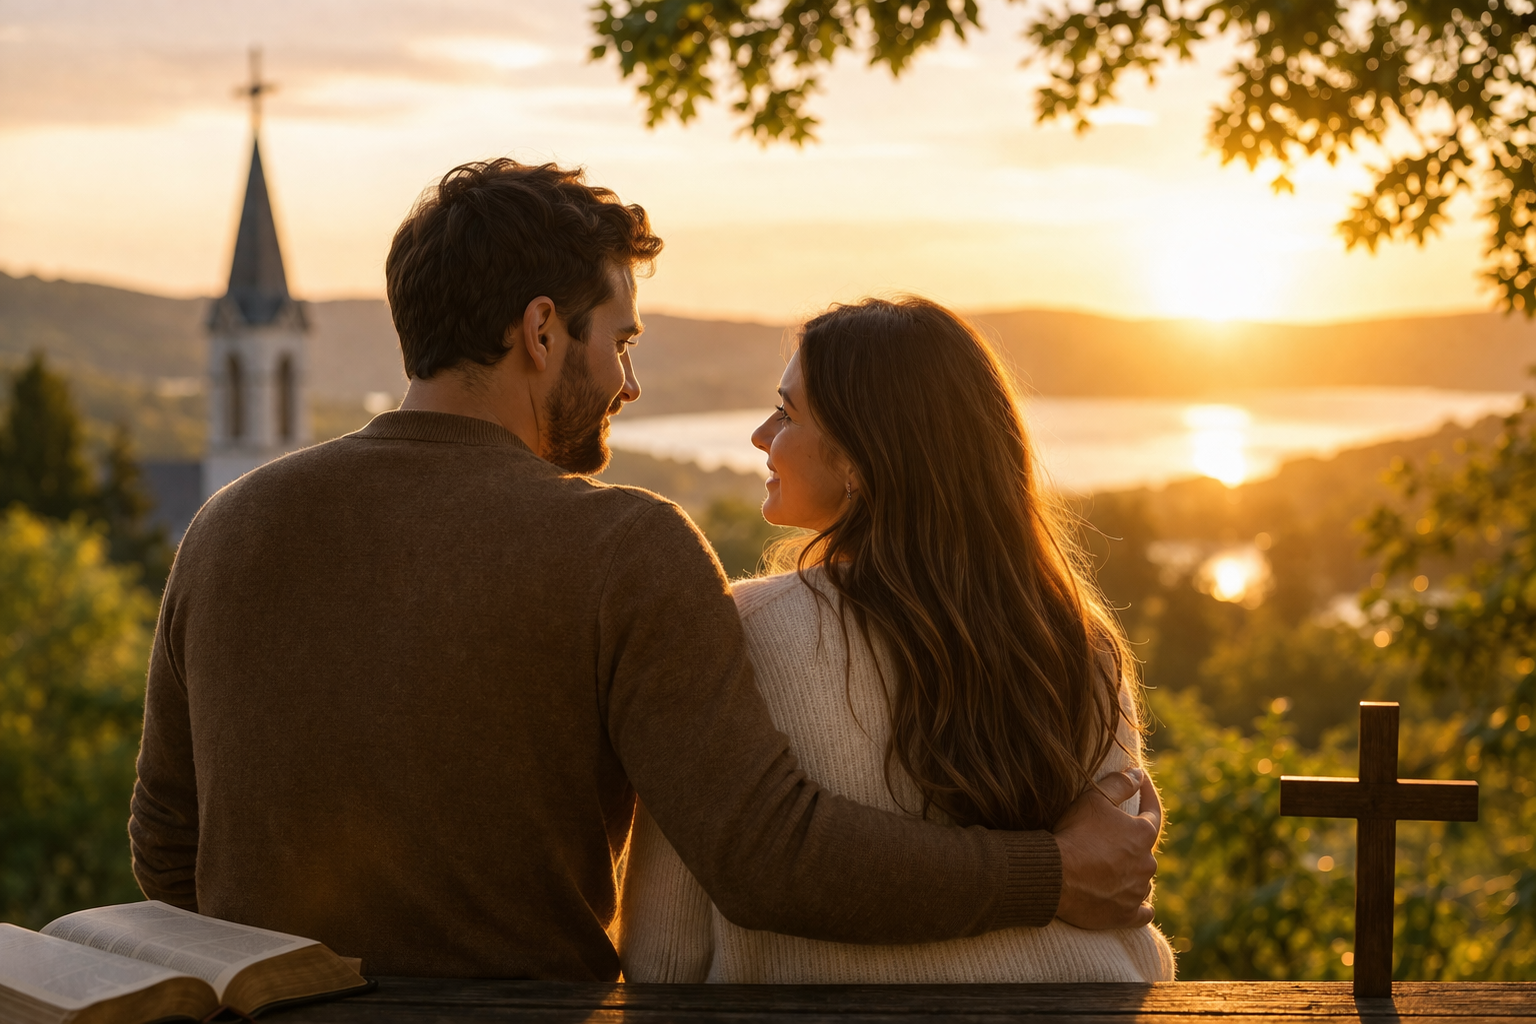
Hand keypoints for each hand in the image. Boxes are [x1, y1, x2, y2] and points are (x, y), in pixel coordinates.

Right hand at [1051, 767, 1161, 929]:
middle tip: (1113, 833)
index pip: (1153, 811)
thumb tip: (1139, 774)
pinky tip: (1132, 902)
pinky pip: (1141, 911)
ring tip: (1113, 866)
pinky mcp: (1126, 915)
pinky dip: (1138, 905)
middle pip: (1144, 849)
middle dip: (1132, 839)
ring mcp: (1137, 892)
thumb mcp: (1093, 799)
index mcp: (1143, 835)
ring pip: (1142, 879)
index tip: (1142, 783)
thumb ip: (1120, 784)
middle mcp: (1147, 864)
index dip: (1148, 795)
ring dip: (1132, 871)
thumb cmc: (1074, 834)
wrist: (1054, 875)